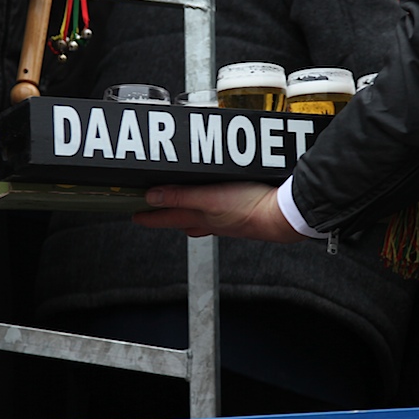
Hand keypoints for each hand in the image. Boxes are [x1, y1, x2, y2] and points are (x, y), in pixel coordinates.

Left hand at [134, 182, 305, 241]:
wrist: (283, 216)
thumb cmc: (250, 208)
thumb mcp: (209, 198)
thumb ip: (180, 196)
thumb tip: (151, 198)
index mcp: (200, 218)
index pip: (167, 218)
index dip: (150, 217)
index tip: (135, 216)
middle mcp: (212, 221)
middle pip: (182, 220)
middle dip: (167, 216)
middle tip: (154, 211)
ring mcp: (228, 219)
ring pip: (201, 218)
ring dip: (189, 213)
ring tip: (183, 207)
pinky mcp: (243, 212)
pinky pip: (221, 212)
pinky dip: (214, 207)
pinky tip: (220, 200)